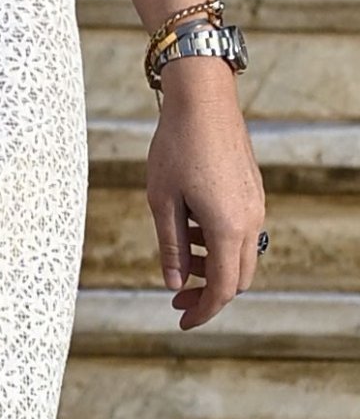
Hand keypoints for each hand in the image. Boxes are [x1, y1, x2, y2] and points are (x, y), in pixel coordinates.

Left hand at [146, 58, 266, 328]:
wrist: (203, 97)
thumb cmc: (176, 145)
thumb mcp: (163, 199)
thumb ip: (171, 246)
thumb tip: (174, 283)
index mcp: (228, 228)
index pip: (221, 289)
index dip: (202, 311)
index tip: (181, 321)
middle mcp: (250, 220)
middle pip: (236, 277)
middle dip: (207, 291)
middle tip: (177, 293)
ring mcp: (255, 204)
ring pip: (240, 253)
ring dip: (213, 264)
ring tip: (181, 253)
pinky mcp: (252, 189)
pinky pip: (241, 230)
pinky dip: (220, 240)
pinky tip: (192, 224)